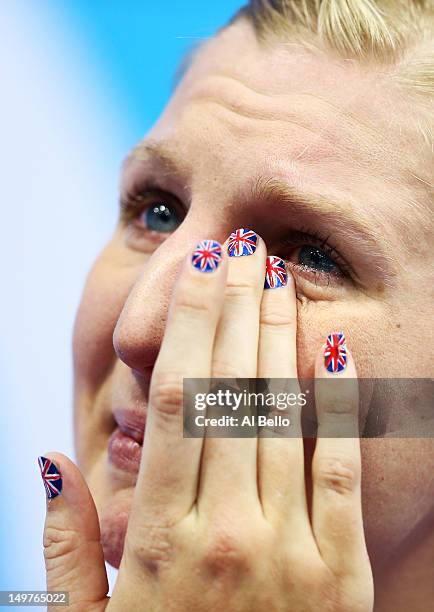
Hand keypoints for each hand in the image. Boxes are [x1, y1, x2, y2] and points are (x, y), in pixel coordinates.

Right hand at [40, 232, 373, 610]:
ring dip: (281, 338)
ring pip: (285, 417)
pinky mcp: (344, 576)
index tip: (198, 271)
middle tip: (241, 246)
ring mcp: (294, 554)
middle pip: (232, 391)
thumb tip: (50, 458)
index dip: (188, 325)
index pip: (178, 400)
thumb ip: (68, 545)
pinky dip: (342, 407)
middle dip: (235, 308)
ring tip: (277, 276)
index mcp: (162, 541)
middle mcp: (229, 534)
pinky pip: (342, 472)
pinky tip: (336, 351)